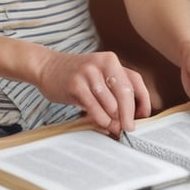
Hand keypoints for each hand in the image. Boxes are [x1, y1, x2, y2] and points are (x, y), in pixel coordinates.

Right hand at [35, 49, 150, 136]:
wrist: (47, 67)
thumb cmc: (77, 76)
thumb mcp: (99, 78)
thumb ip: (114, 93)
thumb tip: (128, 118)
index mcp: (112, 61)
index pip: (135, 82)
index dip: (143, 101)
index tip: (143, 117)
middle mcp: (102, 63)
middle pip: (125, 92)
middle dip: (129, 114)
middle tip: (130, 128)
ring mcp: (88, 73)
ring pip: (110, 101)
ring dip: (114, 118)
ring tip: (114, 127)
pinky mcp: (75, 84)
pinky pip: (94, 106)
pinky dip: (101, 117)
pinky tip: (103, 123)